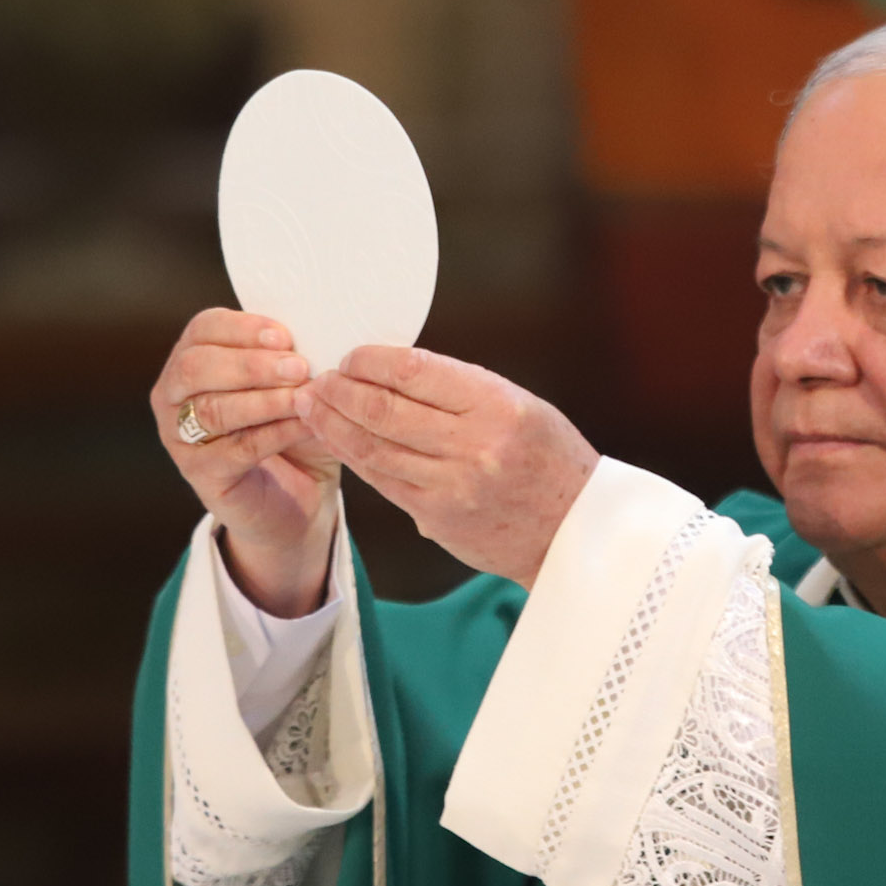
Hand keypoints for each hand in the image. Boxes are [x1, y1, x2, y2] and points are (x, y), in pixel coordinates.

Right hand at [151, 308, 337, 615]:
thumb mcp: (291, 385)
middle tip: (298, 367)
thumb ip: (292, 358)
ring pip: (212, 410)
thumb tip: (314, 338)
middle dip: (250, 364)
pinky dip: (275, 433)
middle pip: (196, 367)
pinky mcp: (202, 474)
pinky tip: (305, 425)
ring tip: (303, 397)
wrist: (294, 497)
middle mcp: (174, 396)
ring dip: (263, 400)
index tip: (285, 336)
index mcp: (192, 359)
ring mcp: (180, 438)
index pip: (203, 329)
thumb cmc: (290, 427)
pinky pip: (236, 449)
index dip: (242, 328)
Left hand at [298, 347, 595, 585]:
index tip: (350, 356)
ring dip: (334, 424)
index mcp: (497, 406)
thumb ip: (458, 388)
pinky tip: (337, 440)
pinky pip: (382, 481)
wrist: (573, 528)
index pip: (414, 372)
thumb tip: (390, 369)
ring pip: (373, 449)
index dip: (371, 361)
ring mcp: (452, 486)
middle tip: (317, 379)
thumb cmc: (546, 456)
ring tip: (312, 406)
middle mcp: (474, 446)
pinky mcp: (437, 517)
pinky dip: (354, 458)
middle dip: (340, 391)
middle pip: (384, 411)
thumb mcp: (518, 403)